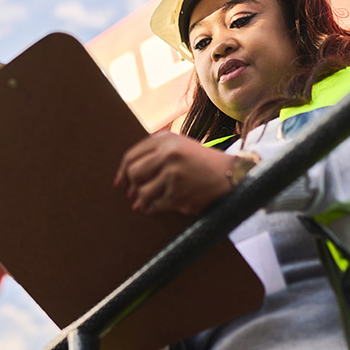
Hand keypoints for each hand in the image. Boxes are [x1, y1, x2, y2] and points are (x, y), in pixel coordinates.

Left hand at [114, 132, 234, 214]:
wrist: (229, 175)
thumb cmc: (201, 161)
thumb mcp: (180, 145)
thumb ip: (155, 151)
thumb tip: (126, 172)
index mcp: (166, 141)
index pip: (131, 156)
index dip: (122, 171)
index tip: (120, 181)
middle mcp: (168, 155)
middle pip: (133, 173)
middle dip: (130, 185)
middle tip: (131, 192)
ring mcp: (173, 176)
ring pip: (142, 192)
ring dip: (140, 200)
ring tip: (142, 203)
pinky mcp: (178, 194)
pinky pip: (155, 205)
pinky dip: (152, 208)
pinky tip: (152, 208)